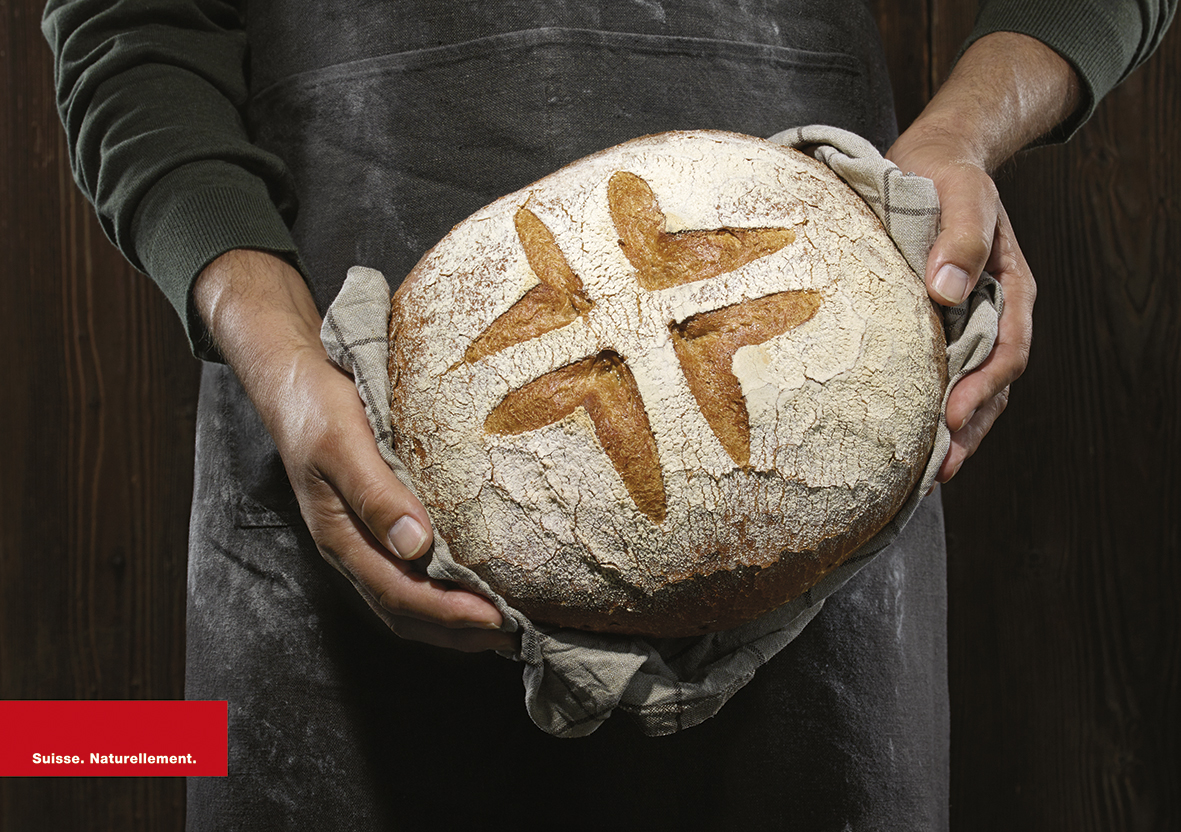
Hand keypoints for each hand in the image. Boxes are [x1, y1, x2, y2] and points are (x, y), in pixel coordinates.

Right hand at [195, 249, 515, 651]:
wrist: (294, 383)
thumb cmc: (317, 409)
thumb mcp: (344, 444)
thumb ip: (377, 494)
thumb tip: (416, 547)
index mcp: (341, 536)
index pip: (399, 593)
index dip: (448, 613)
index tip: (497, 619)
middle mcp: (352, 549)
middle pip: (405, 612)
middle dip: (458, 632)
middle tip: (515, 636)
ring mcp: (361, 542)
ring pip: (406, 602)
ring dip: (451, 623)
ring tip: (502, 628)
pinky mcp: (374, 528)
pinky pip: (407, 577)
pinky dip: (442, 595)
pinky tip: (472, 589)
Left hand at [886, 135, 1034, 482]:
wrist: (931, 160)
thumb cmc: (947, 174)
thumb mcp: (961, 194)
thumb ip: (961, 237)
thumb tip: (947, 290)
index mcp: (1010, 287)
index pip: (1007, 350)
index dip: (984, 387)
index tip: (954, 416)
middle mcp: (993, 311)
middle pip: (993, 382)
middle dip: (971, 427)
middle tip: (943, 468)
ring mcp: (967, 320)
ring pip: (971, 385)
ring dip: (956, 427)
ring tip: (931, 470)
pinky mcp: (937, 323)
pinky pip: (941, 370)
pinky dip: (932, 402)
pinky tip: (910, 431)